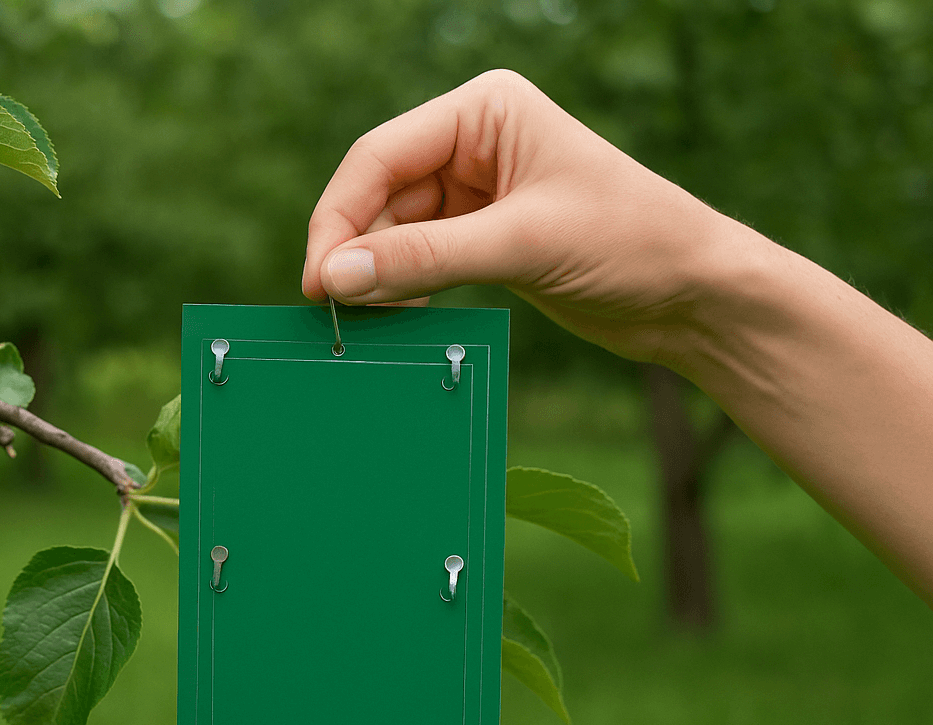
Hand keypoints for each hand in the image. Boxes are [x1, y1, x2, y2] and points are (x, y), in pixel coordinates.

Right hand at [301, 69, 743, 366]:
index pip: (380, 156)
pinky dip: (401, 289)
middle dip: (354, 252)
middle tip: (334, 312)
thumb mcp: (523, 245)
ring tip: (367, 322)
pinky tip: (398, 319)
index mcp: (484, 111)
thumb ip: (425, 258)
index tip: (318, 280)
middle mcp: (473, 142)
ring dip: (375, 276)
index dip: (339, 217)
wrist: (695, 295)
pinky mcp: (482, 238)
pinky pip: (418, 260)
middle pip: (378, 195)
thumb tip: (337, 278)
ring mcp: (476, 192)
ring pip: (392, 232)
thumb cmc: (632, 243)